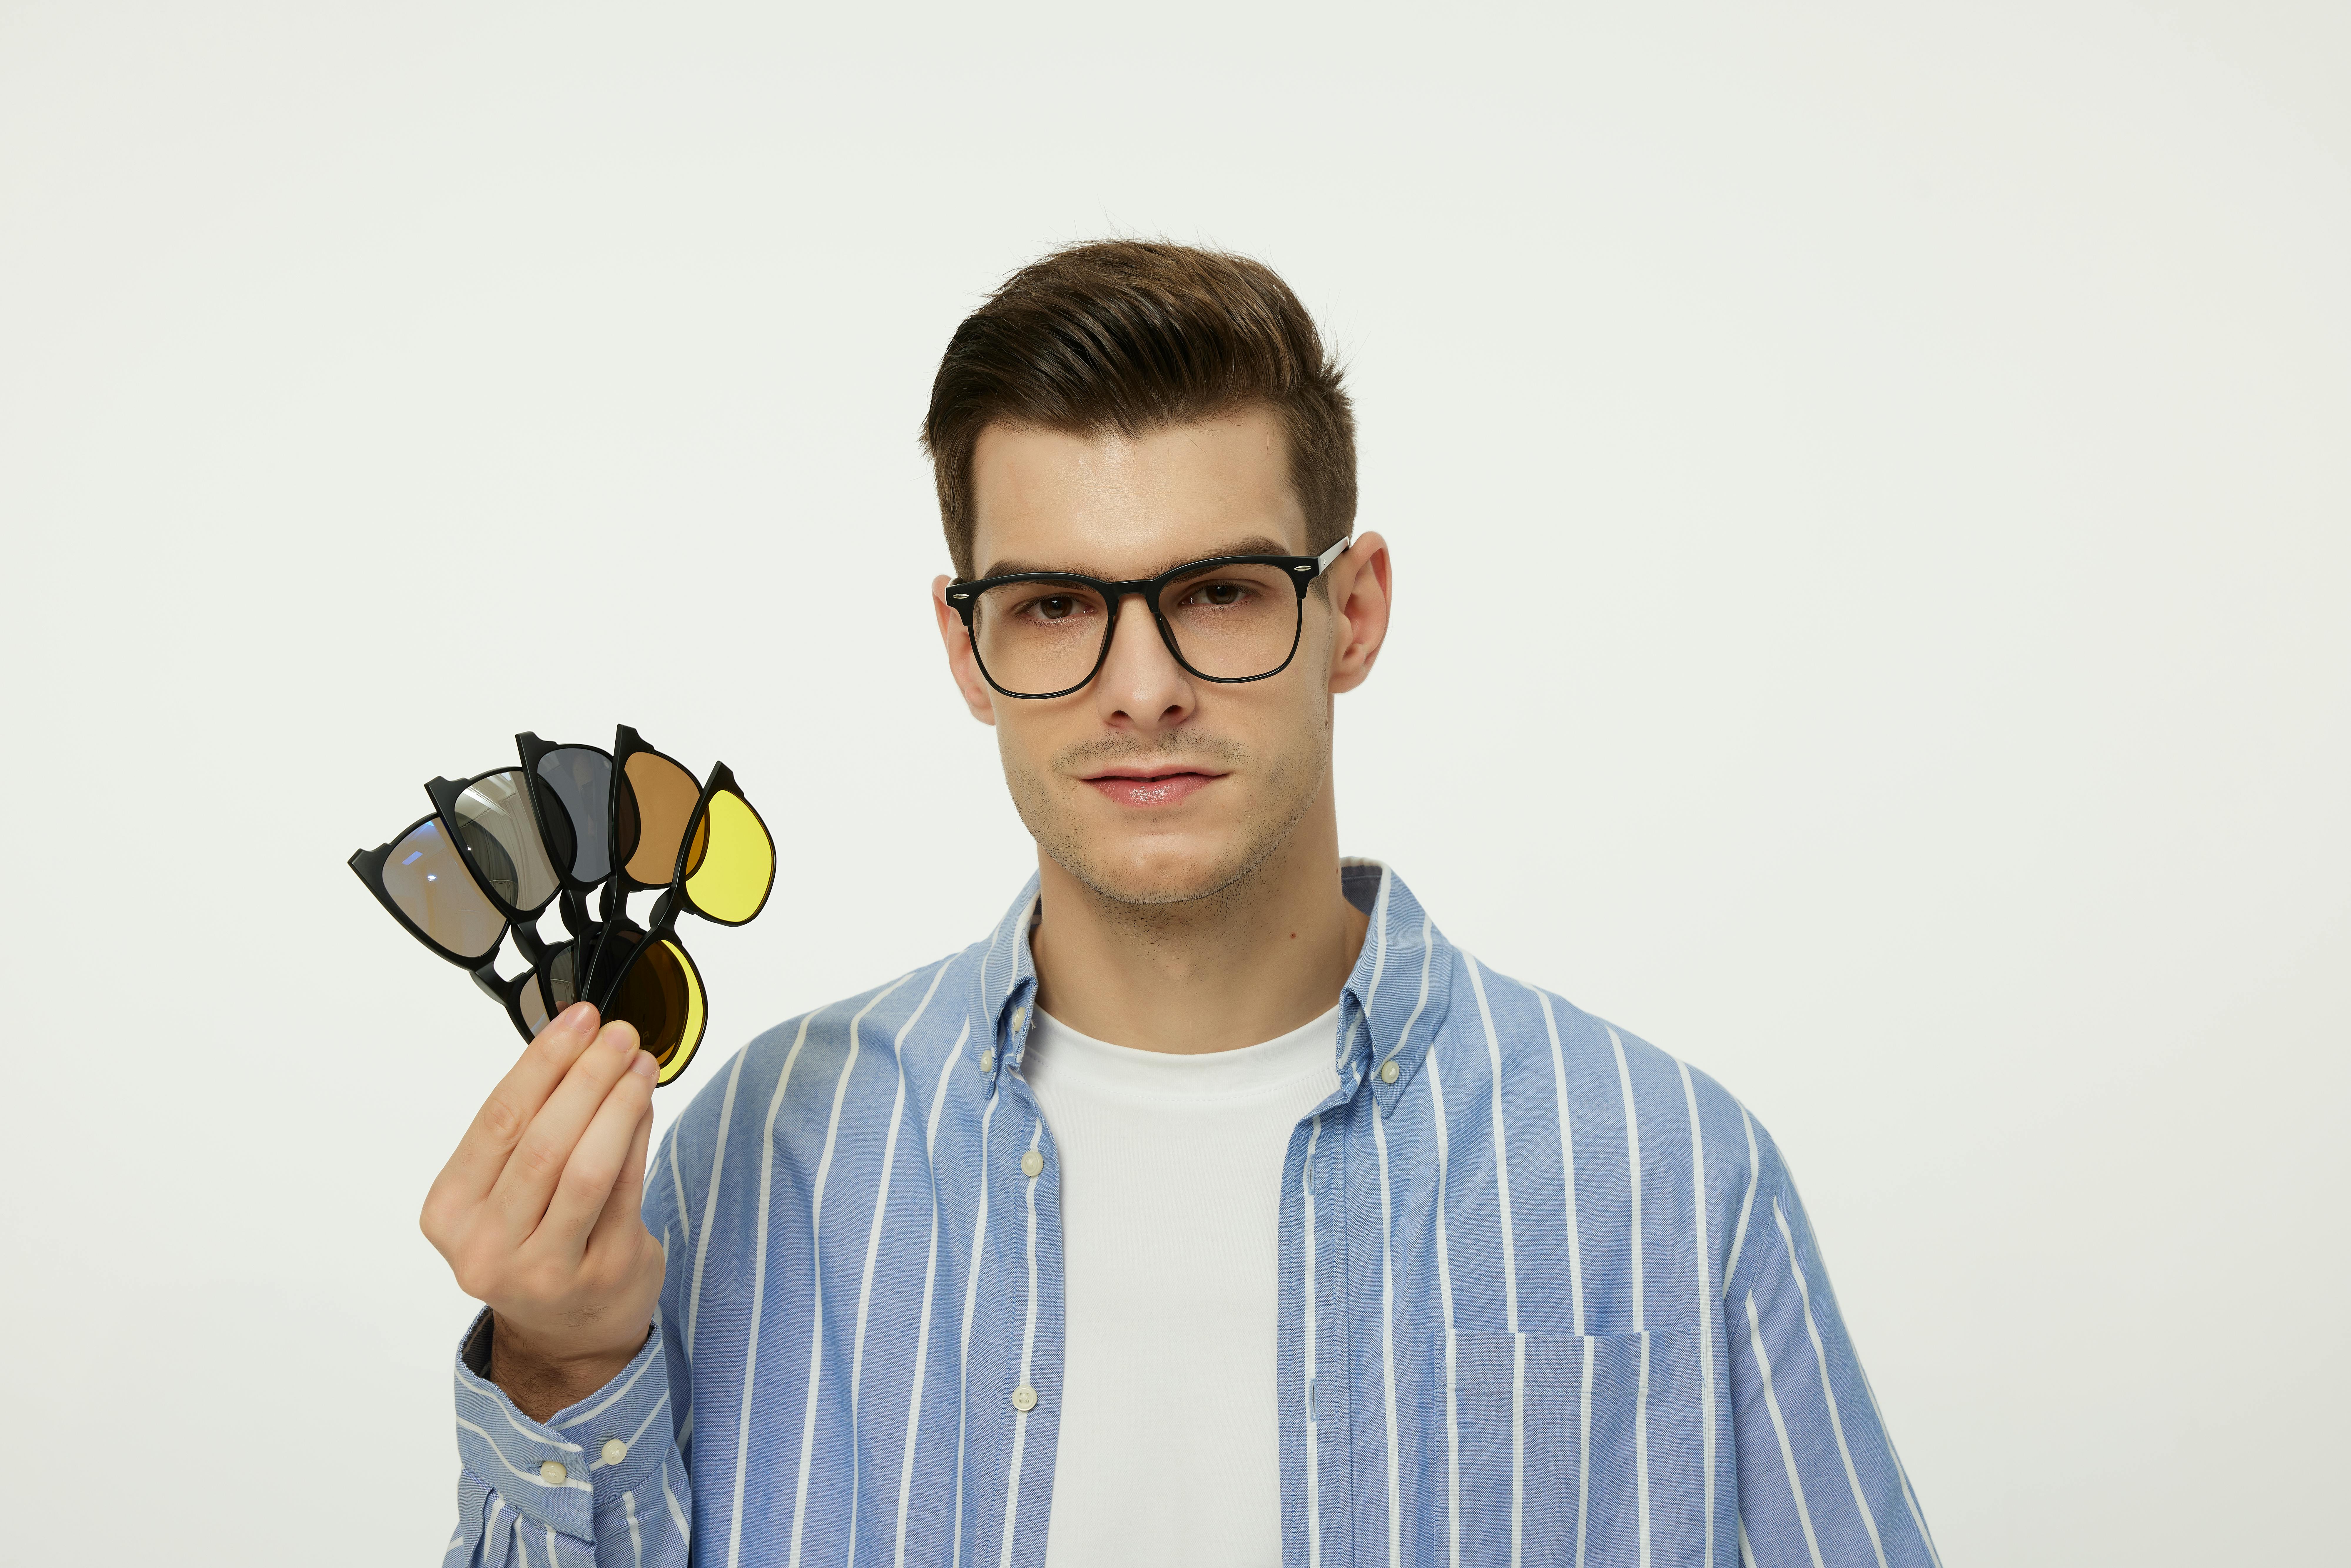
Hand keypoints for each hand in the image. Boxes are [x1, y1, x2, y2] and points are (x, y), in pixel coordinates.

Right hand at [421, 1003, 665, 1420]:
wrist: (563, 1335)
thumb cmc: (532, 1242)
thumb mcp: (502, 1194)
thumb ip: (524, 1129)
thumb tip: (572, 1044)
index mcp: (450, 1215)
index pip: (497, 1121)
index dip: (541, 1062)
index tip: (576, 1019)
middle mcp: (487, 1248)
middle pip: (541, 1142)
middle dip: (584, 1076)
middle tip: (617, 1033)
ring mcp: (545, 1269)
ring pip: (585, 1168)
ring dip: (617, 1102)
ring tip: (639, 1060)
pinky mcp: (601, 1274)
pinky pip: (624, 1191)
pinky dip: (637, 1138)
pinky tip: (645, 1102)